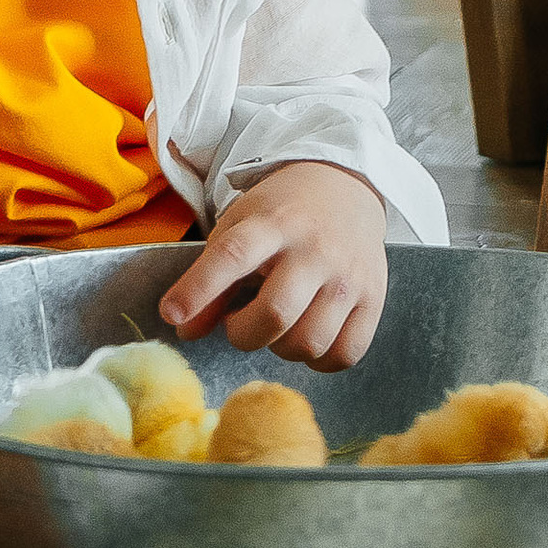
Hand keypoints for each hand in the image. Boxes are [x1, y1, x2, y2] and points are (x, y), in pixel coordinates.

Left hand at [159, 161, 386, 369]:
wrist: (345, 188)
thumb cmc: (282, 214)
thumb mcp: (238, 230)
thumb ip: (209, 281)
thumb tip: (184, 331)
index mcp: (273, 224)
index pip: (233, 256)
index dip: (199, 289)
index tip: (172, 314)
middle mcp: (315, 250)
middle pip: (276, 313)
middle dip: (243, 333)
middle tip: (238, 322)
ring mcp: (349, 277)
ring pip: (309, 343)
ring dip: (280, 348)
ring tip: (277, 325)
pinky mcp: (374, 299)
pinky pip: (344, 354)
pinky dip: (319, 359)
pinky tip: (307, 335)